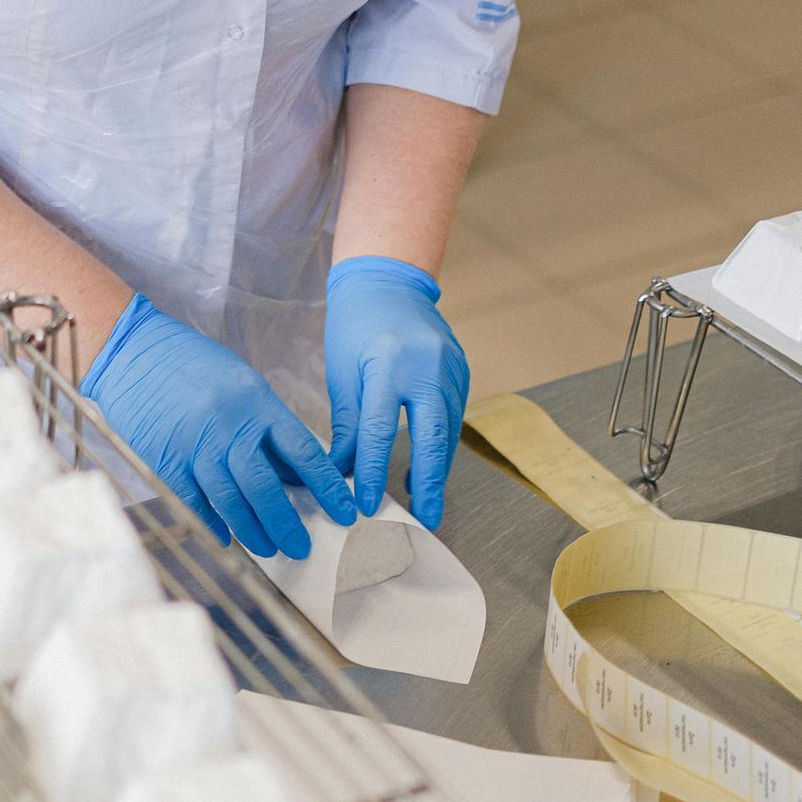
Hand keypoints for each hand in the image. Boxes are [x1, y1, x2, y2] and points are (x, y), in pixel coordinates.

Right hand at [81, 294, 356, 557]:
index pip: (304, 452)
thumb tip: (293, 474)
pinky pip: (194, 501)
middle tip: (302, 547)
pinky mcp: (166, 460)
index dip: (328, 487)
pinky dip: (212, 523)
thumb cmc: (192, 365)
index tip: (346, 512)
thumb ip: (267, 426)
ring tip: (270, 550)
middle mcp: (229, 426)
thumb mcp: (242, 383)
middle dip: (287, 523)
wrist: (132, 353)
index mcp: (257, 403)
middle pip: (265, 487)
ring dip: (253, 531)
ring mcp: (195, 446)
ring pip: (231, 500)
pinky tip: (227, 538)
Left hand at [324, 256, 469, 529]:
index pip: (380, 430)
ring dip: (437, 468)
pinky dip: (442, 445)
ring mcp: (451, 367)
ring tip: (423, 502)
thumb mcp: (343, 373)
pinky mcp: (462, 370)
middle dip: (429, 482)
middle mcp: (427, 366)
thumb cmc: (355, 326)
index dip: (373, 471)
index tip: (365, 504)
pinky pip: (453, 416)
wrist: (388, 281)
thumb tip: (339, 474)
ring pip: (448, 430)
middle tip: (425, 519)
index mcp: (389, 363)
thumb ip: (347, 425)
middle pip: (433, 436)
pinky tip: (429, 467)